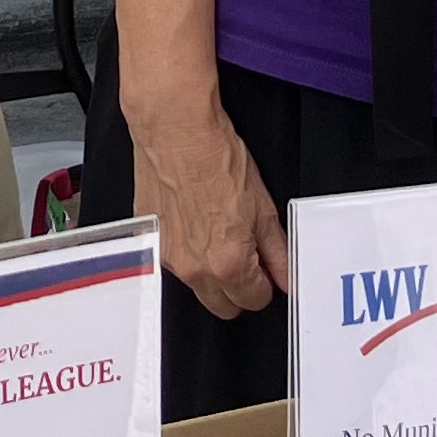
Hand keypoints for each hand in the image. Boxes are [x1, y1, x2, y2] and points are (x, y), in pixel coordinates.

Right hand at [128, 92, 287, 320]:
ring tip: (216, 231)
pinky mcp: (149, 240)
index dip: (264, 283)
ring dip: (209, 272)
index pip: (255, 300)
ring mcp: (167, 256)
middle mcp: (195, 269)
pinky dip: (185, 252)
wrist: (174, 131)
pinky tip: (192, 222)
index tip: (265, 267)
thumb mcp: (262, 206)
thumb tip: (287, 276)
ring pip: (196, 286)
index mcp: (228, 264)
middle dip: (238, 289)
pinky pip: (172, 262)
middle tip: (244, 256)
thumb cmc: (215, 158)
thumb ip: (277, 251)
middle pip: (223, 305)